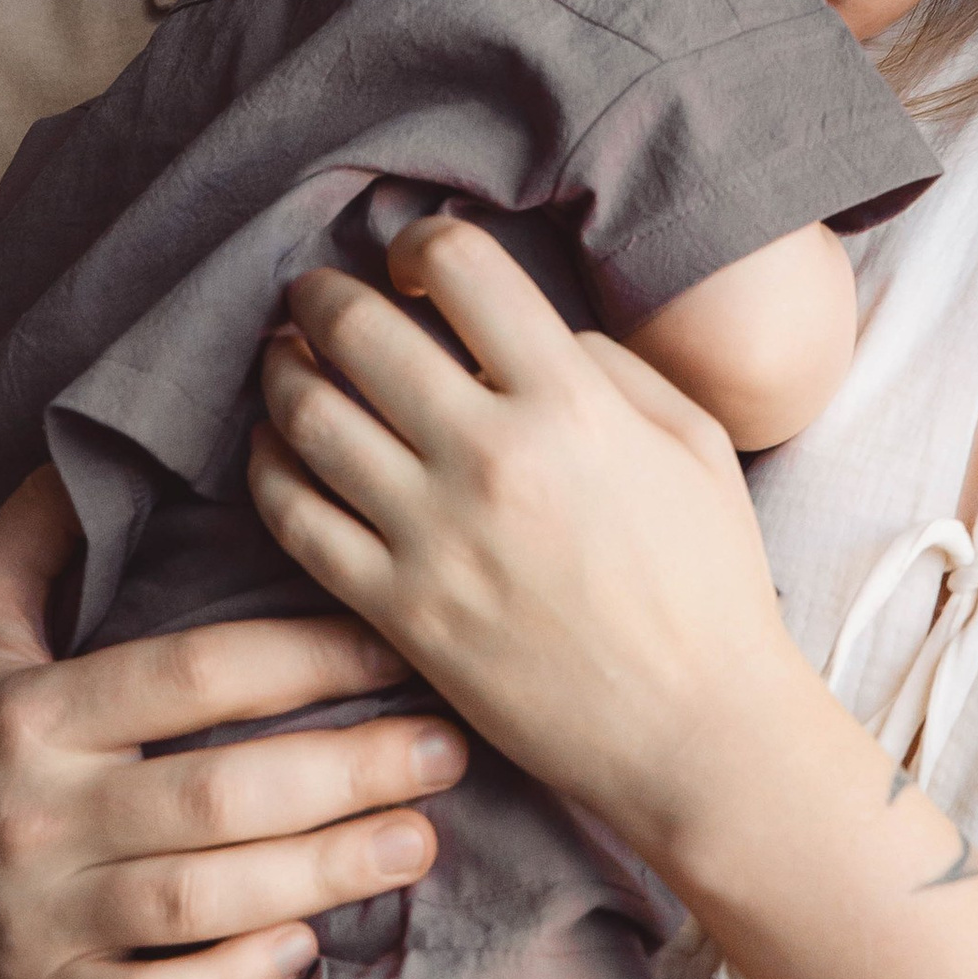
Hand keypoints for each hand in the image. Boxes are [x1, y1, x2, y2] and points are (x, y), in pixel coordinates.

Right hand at [0, 466, 466, 978]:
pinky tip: (313, 945)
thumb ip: (38, 531)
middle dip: (349, 773)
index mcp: (30, 711)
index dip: (305, 655)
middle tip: (449, 748)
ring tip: (421, 840)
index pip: (190, 672)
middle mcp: (37, 816)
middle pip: (219, 796)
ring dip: (326, 875)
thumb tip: (107, 434)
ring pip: (206, 905)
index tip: (394, 640)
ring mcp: (43, 920)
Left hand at [252, 218, 818, 868]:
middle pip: (359, 330)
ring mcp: (434, 537)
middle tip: (314, 295)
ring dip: (282, 371)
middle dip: (322, 295)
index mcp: (569, 403)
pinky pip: (295, 520)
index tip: (416, 264)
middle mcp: (490, 458)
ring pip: (308, 418)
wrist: (697, 734)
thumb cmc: (710, 585)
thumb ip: (610, 366)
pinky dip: (267, 468)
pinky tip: (272, 450)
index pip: (461, 265)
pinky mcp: (398, 612)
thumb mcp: (693, 442)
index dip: (422, 243)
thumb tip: (535, 332)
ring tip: (284, 360)